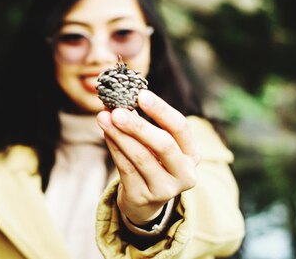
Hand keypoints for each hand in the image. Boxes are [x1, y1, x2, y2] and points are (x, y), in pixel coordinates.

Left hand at [96, 90, 200, 224]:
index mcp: (192, 154)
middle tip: (117, 111)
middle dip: (138, 126)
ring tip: (103, 118)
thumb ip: (143, 122)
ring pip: (141, 157)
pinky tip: (106, 133)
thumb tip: (119, 100)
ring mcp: (165, 189)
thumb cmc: (152, 161)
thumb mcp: (155, 144)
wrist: (144, 200)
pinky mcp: (143, 197)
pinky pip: (126, 168)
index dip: (161, 110)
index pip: (180, 127)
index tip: (141, 95)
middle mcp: (184, 173)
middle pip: (164, 145)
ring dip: (120, 135)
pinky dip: (114, 148)